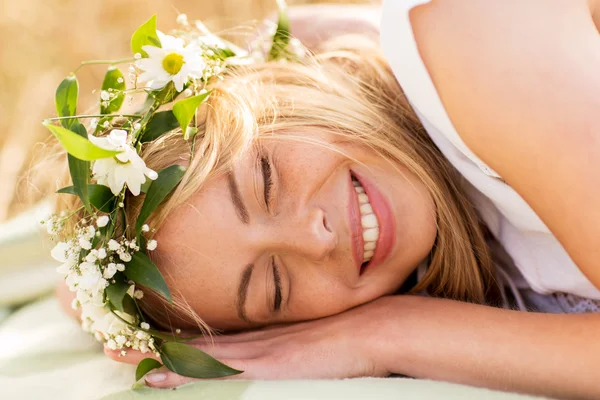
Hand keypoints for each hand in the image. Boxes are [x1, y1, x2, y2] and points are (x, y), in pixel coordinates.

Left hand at [105, 296, 394, 387]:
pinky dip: (185, 370)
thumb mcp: (311, 344)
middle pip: (192, 344)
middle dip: (153, 346)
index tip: (144, 341)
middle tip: (113, 344)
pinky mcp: (267, 363)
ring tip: (121, 355)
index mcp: (260, 337)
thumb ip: (287, 347)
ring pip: (195, 354)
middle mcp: (251, 341)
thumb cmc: (348, 338)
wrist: (373, 329)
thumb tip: (277, 355)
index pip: (208, 340)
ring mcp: (256, 351)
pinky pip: (216, 367)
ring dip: (157, 356)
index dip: (174, 342)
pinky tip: (161, 374)